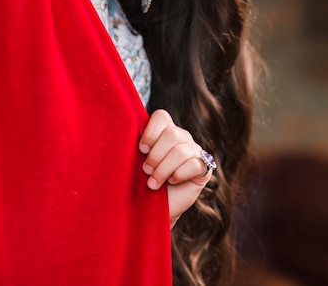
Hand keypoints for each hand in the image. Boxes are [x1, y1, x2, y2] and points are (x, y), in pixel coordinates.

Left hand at [139, 109, 213, 227]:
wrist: (152, 211)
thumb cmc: (141, 184)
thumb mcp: (135, 163)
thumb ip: (135, 147)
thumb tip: (123, 134)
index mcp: (164, 130)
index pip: (162, 116)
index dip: (150, 133)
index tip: (141, 150)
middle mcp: (182, 137)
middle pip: (172, 134)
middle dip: (155, 155)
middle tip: (146, 170)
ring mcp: (195, 151)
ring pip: (181, 151)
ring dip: (163, 170)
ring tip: (153, 183)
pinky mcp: (204, 168)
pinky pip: (194, 165)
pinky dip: (178, 175)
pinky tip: (171, 182)